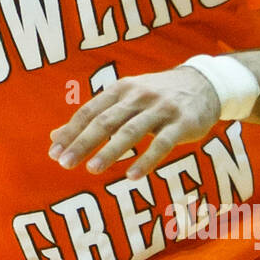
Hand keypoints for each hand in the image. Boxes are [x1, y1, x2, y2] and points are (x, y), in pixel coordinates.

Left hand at [48, 67, 220, 178]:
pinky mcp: (182, 123)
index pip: (89, 111)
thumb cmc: (156, 96)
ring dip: (110, 151)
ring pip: (130, 131)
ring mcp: (161, 109)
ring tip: (92, 169)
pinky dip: (146, 160)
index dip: (71, 132)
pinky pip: (162, 143)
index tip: (54, 153)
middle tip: (64, 163)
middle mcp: (138, 96)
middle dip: (83, 143)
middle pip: (105, 121)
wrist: (205, 84)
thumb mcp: (124, 100)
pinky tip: (132, 175)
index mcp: (121, 90)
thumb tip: (56, 137)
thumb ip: (93, 118)